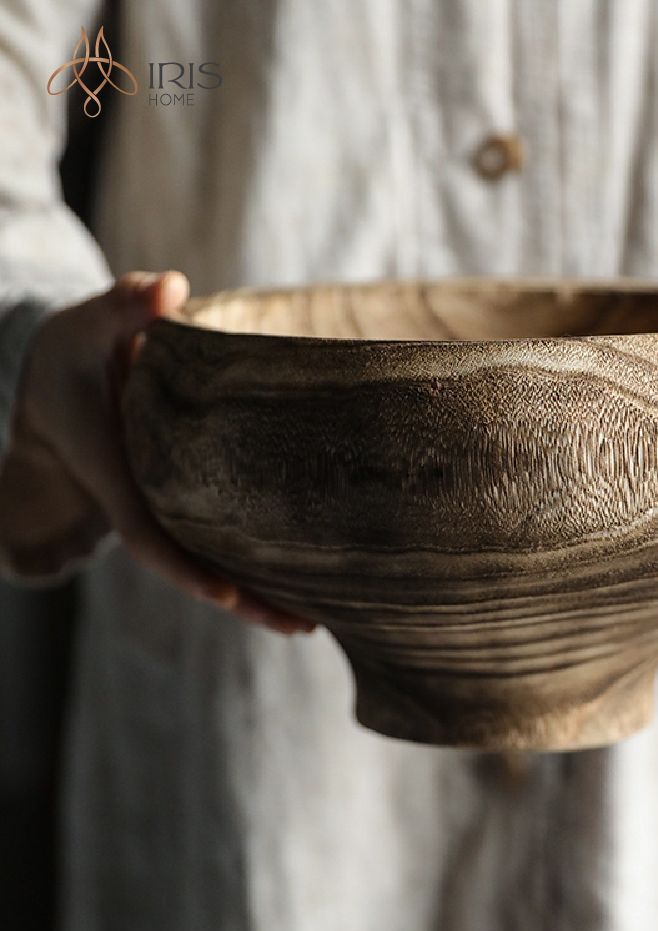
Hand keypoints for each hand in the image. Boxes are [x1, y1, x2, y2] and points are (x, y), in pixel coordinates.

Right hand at [17, 271, 316, 634]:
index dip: (187, 567)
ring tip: (315, 621)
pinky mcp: (179, 502)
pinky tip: (300, 577)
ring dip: (257, 594)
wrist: (50, 383)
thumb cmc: (69, 354)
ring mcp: (162, 509)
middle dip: (245, 601)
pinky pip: (215, 542)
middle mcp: (143, 504)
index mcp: (119, 475)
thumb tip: (169, 284)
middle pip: (192, 568)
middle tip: (305, 627)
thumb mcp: (84, 326)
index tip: (226, 595)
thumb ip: (123, 306)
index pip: (152, 535)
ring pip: (208, 562)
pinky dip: (252, 564)